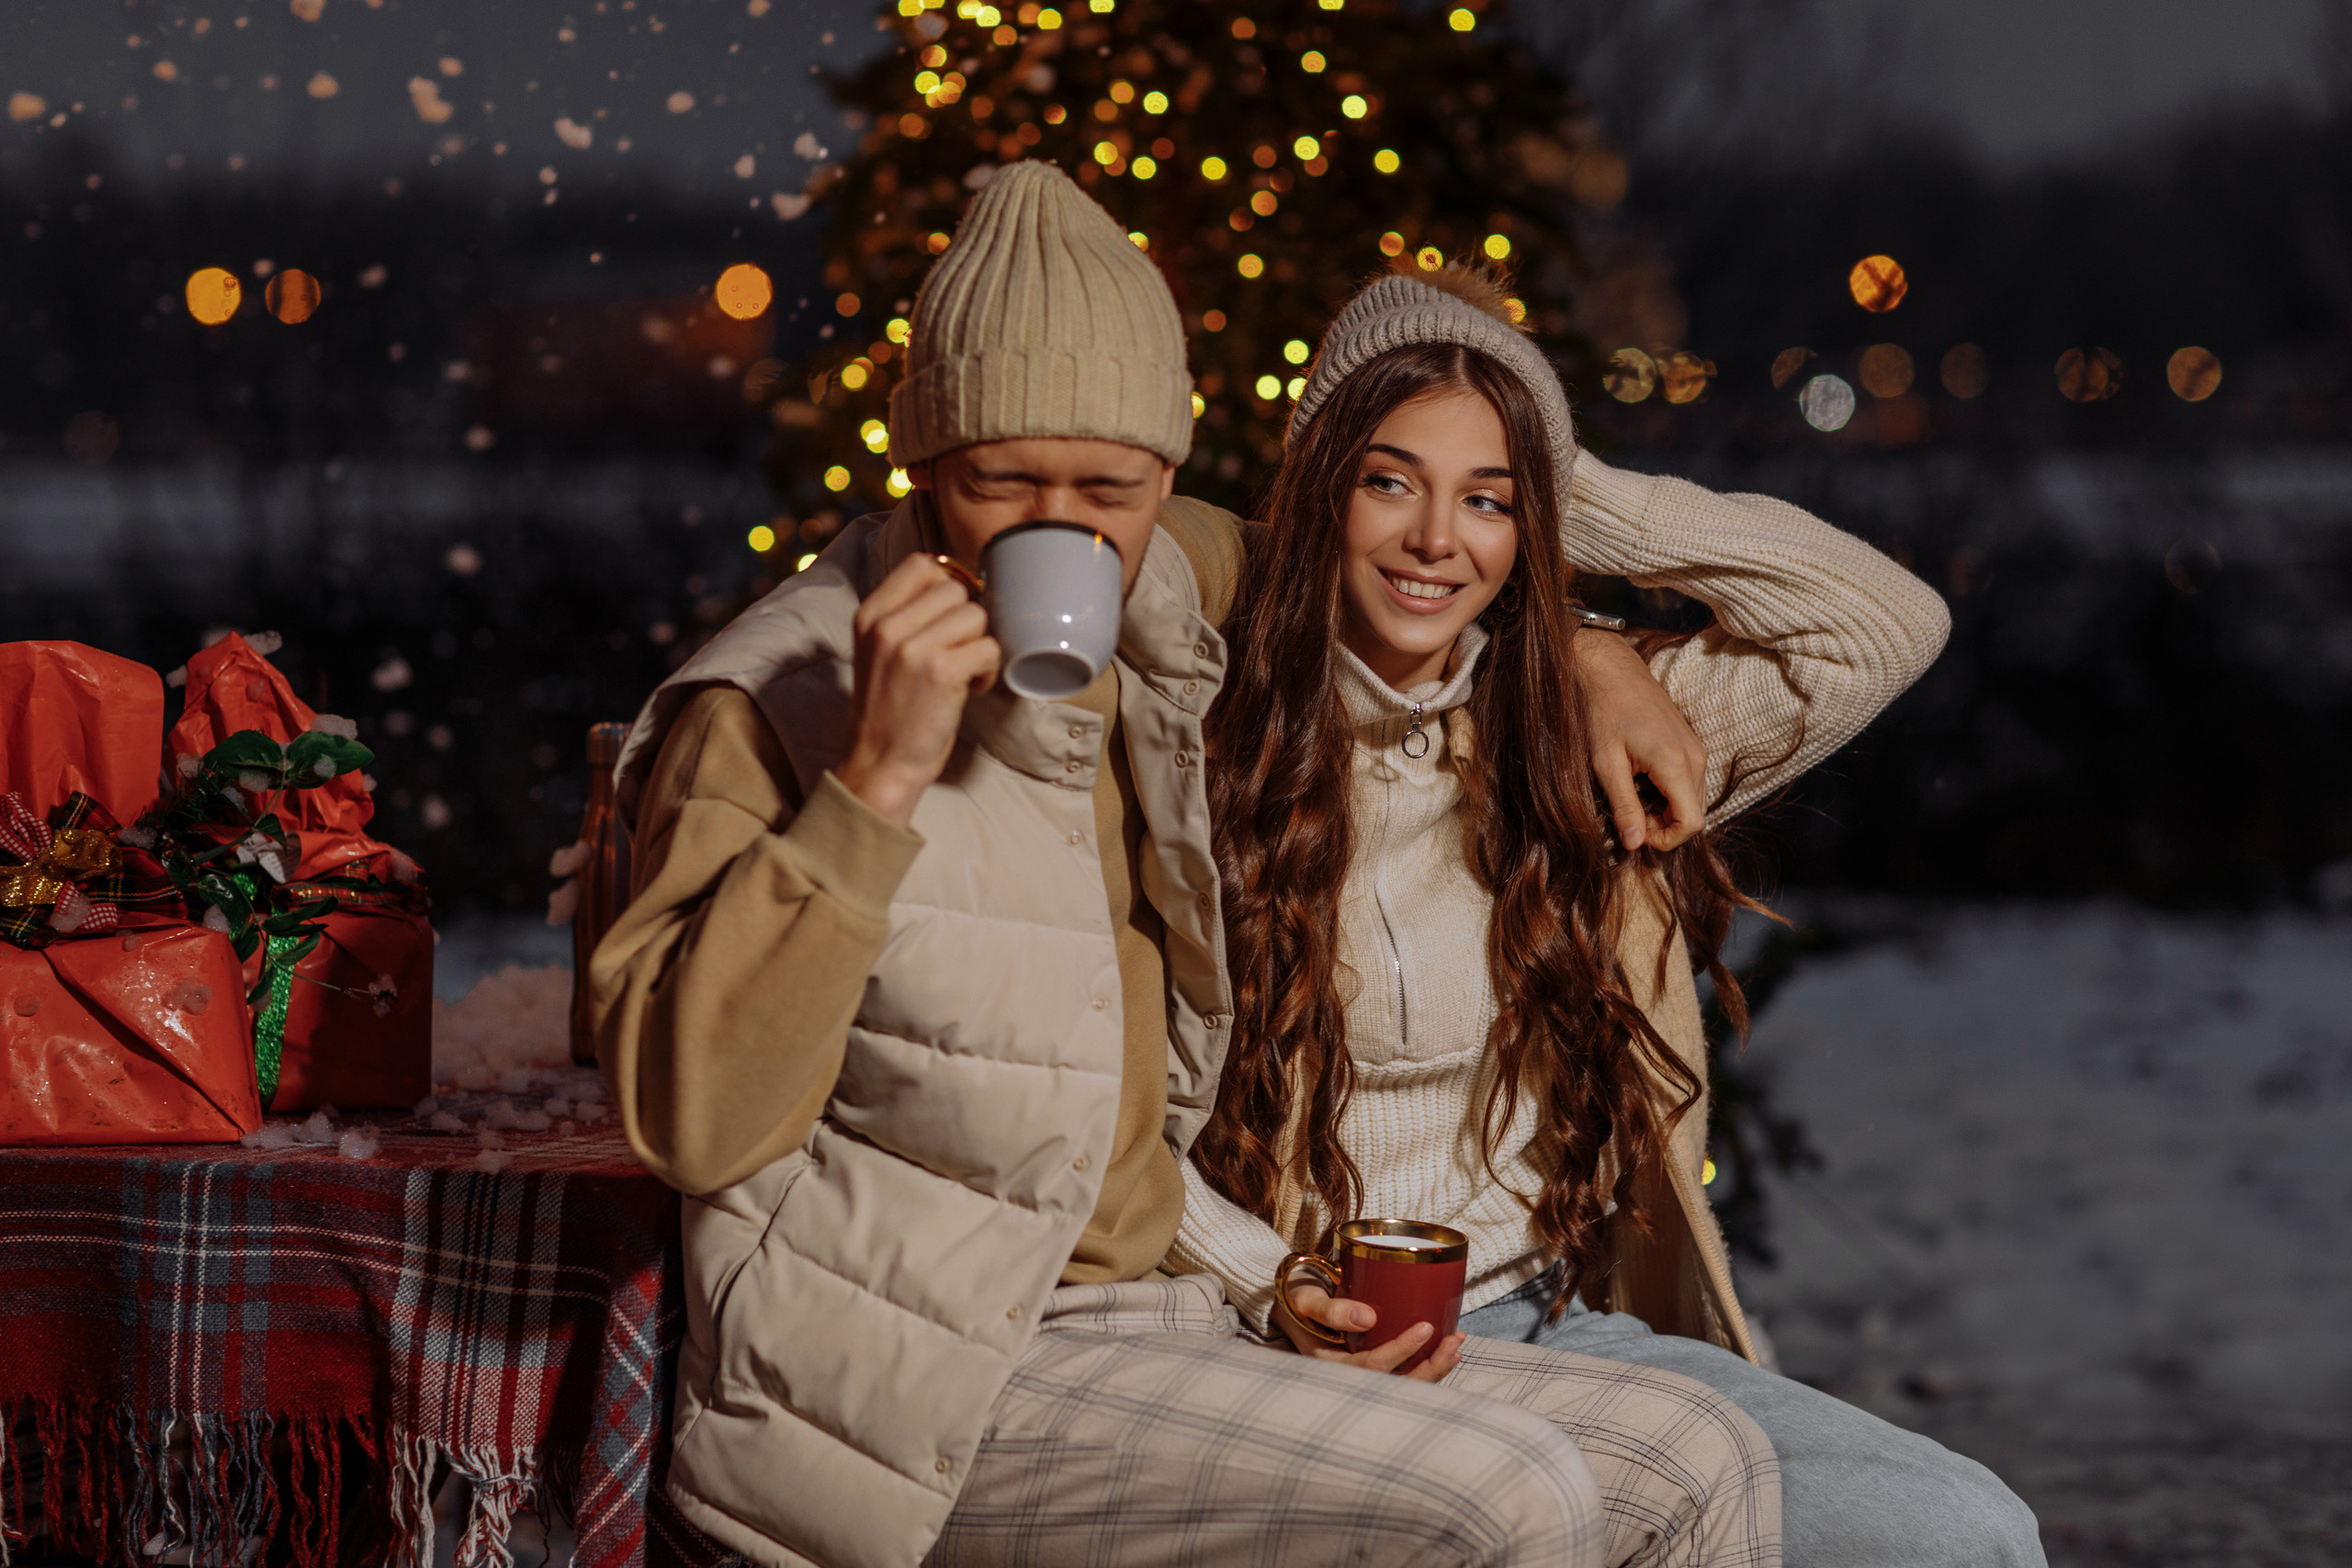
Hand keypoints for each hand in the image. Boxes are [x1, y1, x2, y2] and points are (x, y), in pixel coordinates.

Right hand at [833, 553, 1000, 828]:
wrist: (880, 763)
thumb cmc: (889, 709)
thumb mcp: (878, 651)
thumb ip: (905, 615)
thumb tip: (959, 583)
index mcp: (870, 614)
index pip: (922, 563)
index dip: (949, 584)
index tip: (950, 616)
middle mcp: (887, 625)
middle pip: (955, 588)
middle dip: (967, 620)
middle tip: (958, 652)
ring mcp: (912, 647)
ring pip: (976, 615)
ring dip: (980, 645)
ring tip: (964, 673)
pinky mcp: (940, 672)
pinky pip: (988, 647)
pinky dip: (988, 670)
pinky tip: (971, 688)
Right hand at [1275, 1283, 1464, 1382]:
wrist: (1295, 1309)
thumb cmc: (1300, 1302)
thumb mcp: (1306, 1299)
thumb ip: (1330, 1309)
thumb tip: (1368, 1318)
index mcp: (1331, 1367)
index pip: (1371, 1367)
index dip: (1401, 1352)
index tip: (1425, 1327)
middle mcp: (1350, 1381)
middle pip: (1396, 1386)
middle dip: (1431, 1368)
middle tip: (1455, 1341)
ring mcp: (1365, 1378)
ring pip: (1405, 1386)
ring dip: (1436, 1369)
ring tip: (1457, 1345)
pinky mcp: (1376, 1370)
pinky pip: (1407, 1377)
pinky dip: (1430, 1366)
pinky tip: (1448, 1352)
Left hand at [1572, 629, 1706, 851]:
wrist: (1610, 669)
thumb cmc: (1603, 712)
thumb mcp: (1606, 764)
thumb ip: (1623, 805)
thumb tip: (1634, 843)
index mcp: (1676, 763)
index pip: (1692, 823)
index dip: (1666, 839)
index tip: (1636, 832)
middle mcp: (1695, 757)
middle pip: (1695, 814)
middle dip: (1665, 826)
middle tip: (1629, 817)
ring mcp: (1695, 748)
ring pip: (1693, 798)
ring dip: (1666, 810)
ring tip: (1631, 798)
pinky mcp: (1690, 742)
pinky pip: (1689, 781)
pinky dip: (1669, 792)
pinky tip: (1640, 781)